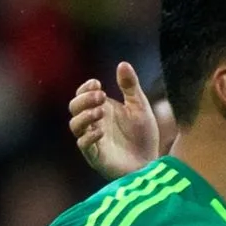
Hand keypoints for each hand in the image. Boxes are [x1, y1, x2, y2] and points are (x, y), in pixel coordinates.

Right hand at [68, 62, 159, 179]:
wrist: (152, 162)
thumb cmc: (143, 136)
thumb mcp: (140, 107)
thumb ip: (130, 87)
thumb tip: (122, 63)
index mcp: (101, 109)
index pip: (82, 94)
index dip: (85, 88)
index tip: (98, 83)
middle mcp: (93, 123)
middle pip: (74, 107)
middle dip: (84, 99)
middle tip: (101, 96)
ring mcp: (93, 139)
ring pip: (74, 125)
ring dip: (84, 116)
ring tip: (100, 111)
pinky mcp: (96, 156)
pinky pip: (84, 145)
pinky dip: (89, 136)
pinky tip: (101, 131)